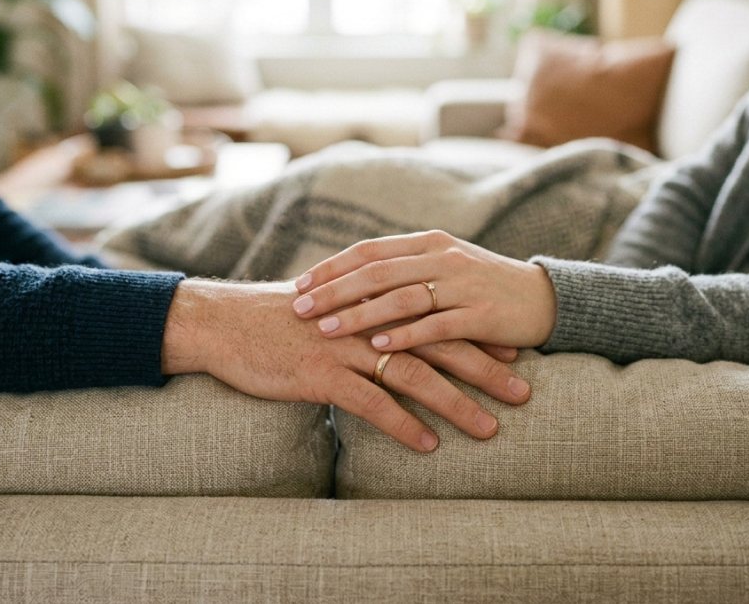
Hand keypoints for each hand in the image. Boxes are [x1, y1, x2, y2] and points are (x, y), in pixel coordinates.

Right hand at [161, 279, 530, 452]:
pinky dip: (403, 425)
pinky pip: (372, 402)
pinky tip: (427, 446)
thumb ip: (367, 314)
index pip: (437, 314)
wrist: (227, 324)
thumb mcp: (329, 307)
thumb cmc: (278, 320)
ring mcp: (346, 346)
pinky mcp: (322, 373)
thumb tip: (398, 330)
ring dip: (456, 404)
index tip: (513, 352)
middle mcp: (367, 320)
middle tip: (522, 392)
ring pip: (414, 375)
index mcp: (373, 301)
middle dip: (485, 367)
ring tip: (488, 429)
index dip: (477, 333)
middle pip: (439, 342)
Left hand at [290, 230, 558, 350]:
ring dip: (360, 314)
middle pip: (376, 271)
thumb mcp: (444, 267)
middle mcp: (443, 257)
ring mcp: (463, 284)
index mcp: (429, 242)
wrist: (544, 300)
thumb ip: (404, 269)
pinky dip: (405, 335)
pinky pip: (436, 325)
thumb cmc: (484, 287)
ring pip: (400, 297)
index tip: (299, 285)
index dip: (331, 267)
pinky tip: (378, 347)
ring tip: (327, 330)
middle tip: (298, 308)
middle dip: (334, 291)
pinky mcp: (481, 314)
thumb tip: (352, 281)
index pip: (368, 251)